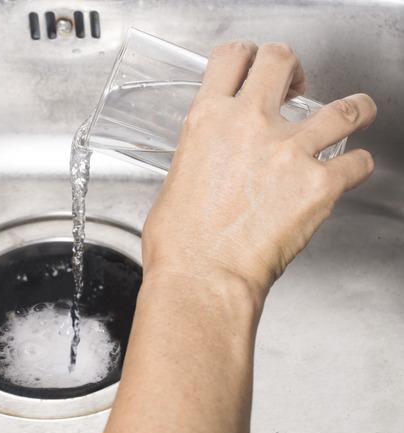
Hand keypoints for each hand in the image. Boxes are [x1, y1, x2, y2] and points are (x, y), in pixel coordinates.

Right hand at [142, 41, 376, 301]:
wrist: (202, 277)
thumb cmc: (181, 243)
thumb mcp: (175, 181)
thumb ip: (201, 156)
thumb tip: (212, 161)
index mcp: (207, 120)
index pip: (232, 57)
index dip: (248, 55)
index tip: (256, 66)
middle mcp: (249, 124)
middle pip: (282, 60)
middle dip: (294, 69)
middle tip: (297, 86)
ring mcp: (289, 150)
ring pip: (344, 106)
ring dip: (353, 109)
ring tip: (355, 113)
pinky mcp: (320, 184)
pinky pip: (358, 162)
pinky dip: (356, 166)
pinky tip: (347, 172)